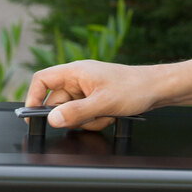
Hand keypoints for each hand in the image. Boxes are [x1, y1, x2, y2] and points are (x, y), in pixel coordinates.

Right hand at [24, 59, 161, 129]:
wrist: (158, 88)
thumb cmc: (135, 88)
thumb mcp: (103, 104)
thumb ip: (76, 112)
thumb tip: (53, 119)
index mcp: (75, 71)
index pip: (42, 80)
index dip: (33, 97)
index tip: (33, 116)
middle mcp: (78, 78)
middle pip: (57, 102)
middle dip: (71, 116)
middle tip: (89, 118)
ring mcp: (87, 89)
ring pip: (72, 111)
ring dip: (86, 120)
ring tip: (105, 116)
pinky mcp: (95, 98)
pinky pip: (85, 114)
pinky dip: (95, 119)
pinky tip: (110, 116)